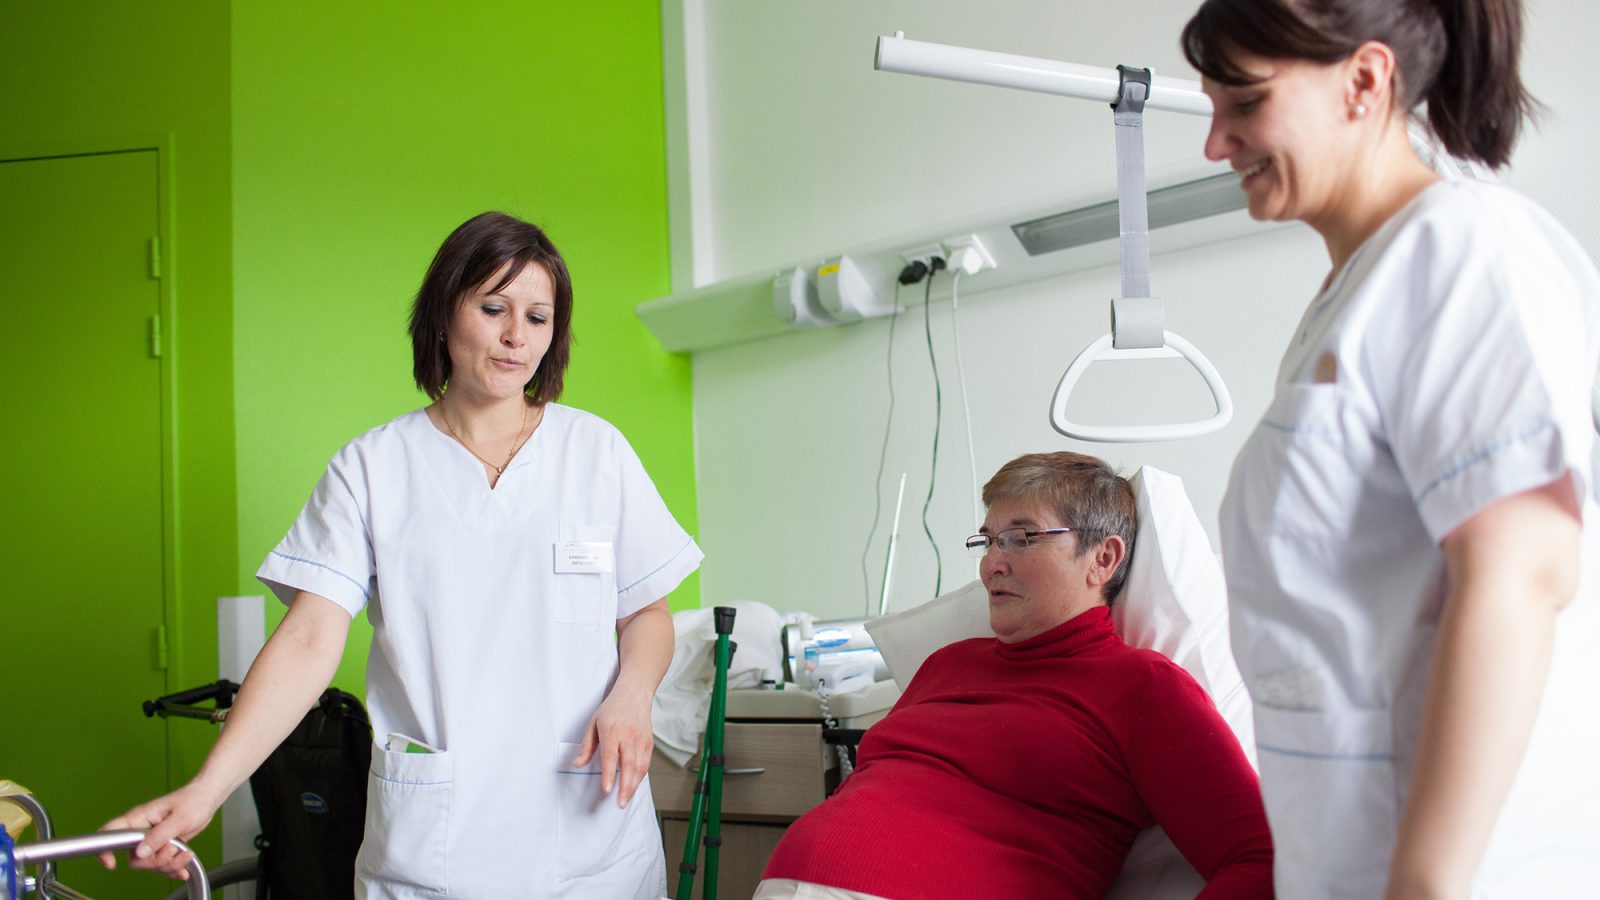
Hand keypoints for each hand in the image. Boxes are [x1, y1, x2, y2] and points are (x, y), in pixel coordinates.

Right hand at [97, 780, 224, 877]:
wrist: (208, 799)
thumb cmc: (194, 800)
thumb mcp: (179, 818)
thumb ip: (159, 836)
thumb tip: (140, 852)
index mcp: (139, 818)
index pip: (111, 833)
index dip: (105, 849)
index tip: (112, 863)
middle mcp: (142, 831)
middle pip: (135, 858)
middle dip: (155, 861)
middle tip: (172, 850)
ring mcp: (153, 840)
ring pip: (150, 864)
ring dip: (169, 864)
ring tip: (185, 853)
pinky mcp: (163, 846)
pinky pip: (163, 865)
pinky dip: (174, 868)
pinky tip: (184, 867)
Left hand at [571, 683, 654, 807]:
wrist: (635, 692)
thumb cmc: (612, 708)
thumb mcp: (593, 723)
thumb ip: (586, 746)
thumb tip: (578, 764)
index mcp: (611, 731)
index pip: (610, 757)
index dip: (609, 774)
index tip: (607, 789)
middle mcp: (628, 736)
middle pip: (628, 766)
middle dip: (625, 787)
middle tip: (620, 803)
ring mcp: (641, 739)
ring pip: (639, 767)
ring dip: (634, 785)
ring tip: (626, 799)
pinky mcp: (649, 742)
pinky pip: (646, 763)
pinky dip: (641, 776)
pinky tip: (634, 785)